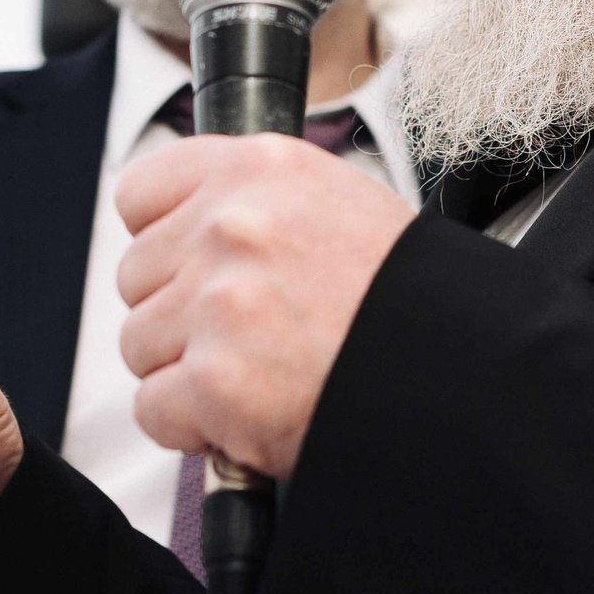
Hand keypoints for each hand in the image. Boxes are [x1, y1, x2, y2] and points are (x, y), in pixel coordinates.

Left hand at [116, 134, 415, 478]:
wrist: (459, 372)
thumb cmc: (403, 298)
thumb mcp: (337, 203)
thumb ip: (254, 201)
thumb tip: (179, 226)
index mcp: (261, 168)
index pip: (141, 193)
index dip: (163, 240)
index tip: (194, 269)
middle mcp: (234, 224)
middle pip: (134, 275)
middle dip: (178, 313)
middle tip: (248, 335)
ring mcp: (220, 302)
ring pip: (138, 344)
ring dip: (185, 369)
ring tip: (260, 372)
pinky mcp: (216, 381)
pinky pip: (152, 408)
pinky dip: (193, 426)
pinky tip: (250, 413)